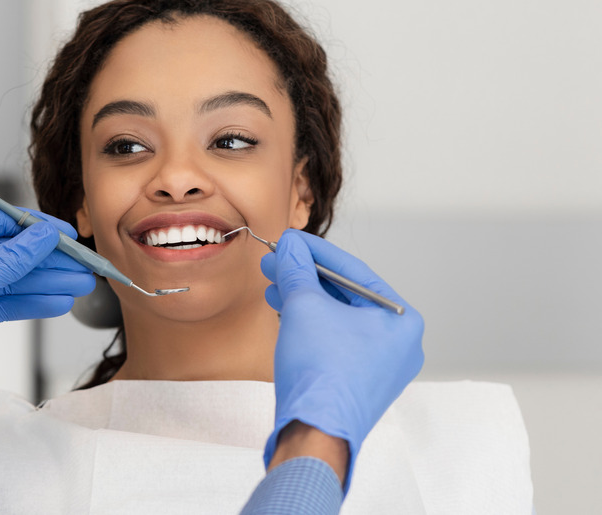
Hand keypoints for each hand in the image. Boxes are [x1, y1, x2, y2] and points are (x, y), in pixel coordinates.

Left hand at [0, 206, 94, 426]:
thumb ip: (13, 257)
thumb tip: (44, 235)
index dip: (35, 227)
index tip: (68, 233)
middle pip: (9, 252)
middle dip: (47, 260)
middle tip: (84, 265)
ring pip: (11, 280)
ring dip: (46, 283)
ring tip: (82, 286)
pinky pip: (5, 302)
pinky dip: (31, 303)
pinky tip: (59, 304)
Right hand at [260, 229, 423, 488]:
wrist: (314, 433)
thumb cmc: (321, 373)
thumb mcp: (304, 307)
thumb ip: (297, 270)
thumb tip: (289, 247)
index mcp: (401, 320)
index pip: (353, 272)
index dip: (314, 252)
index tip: (290, 241)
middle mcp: (399, 344)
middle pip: (345, 296)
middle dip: (305, 278)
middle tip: (275, 263)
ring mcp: (381, 366)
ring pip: (338, 320)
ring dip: (304, 301)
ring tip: (273, 287)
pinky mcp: (360, 383)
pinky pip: (336, 342)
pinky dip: (312, 326)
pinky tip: (286, 315)